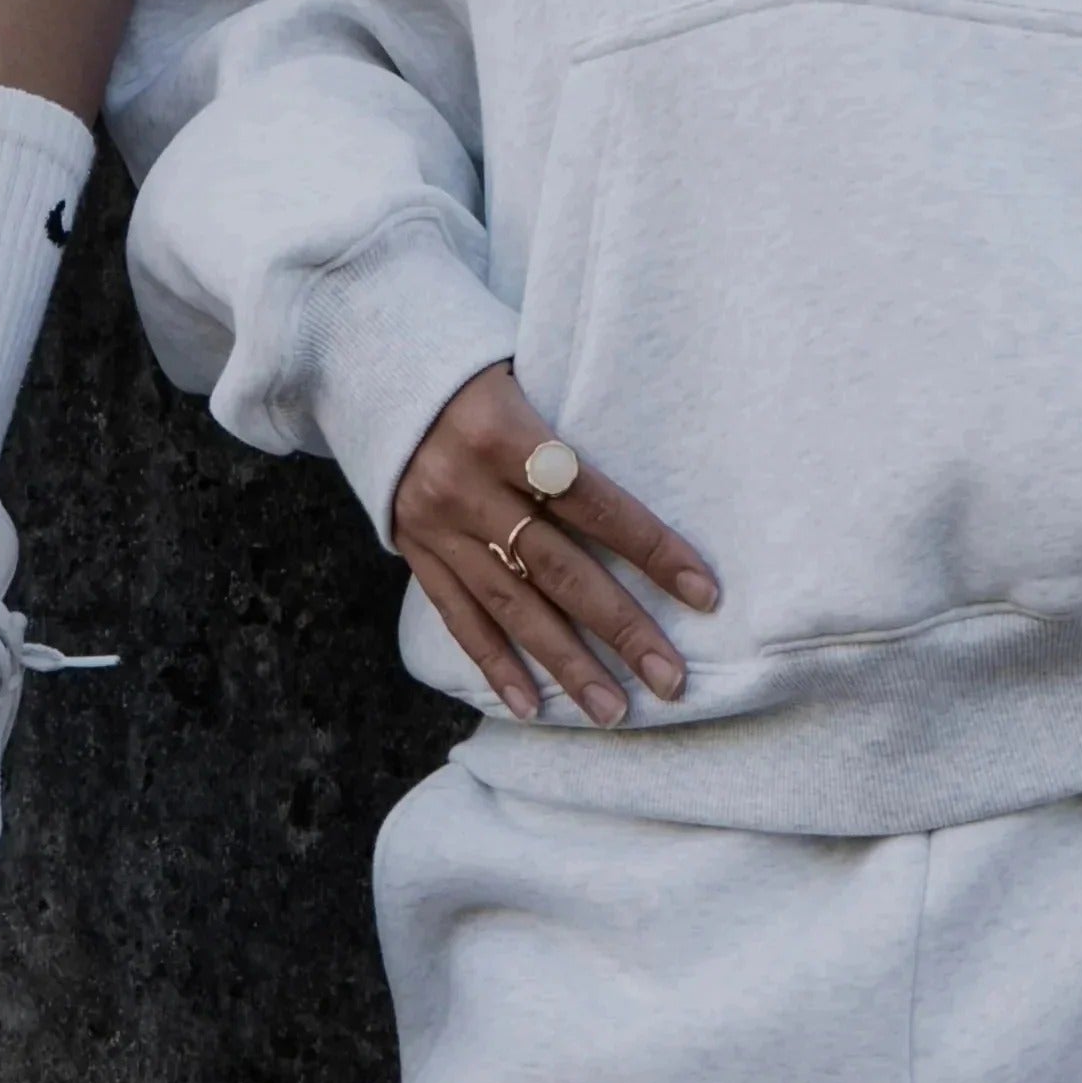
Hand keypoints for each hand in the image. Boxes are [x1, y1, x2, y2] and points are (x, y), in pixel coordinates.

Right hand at [391, 363, 717, 725]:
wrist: (377, 371)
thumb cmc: (476, 375)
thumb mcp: (525, 378)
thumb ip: (569, 440)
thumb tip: (648, 494)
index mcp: (505, 432)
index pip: (594, 502)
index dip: (651, 549)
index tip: (704, 593)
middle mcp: (469, 485)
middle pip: (559, 568)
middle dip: (621, 628)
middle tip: (670, 679)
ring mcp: (437, 524)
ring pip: (512, 606)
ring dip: (567, 664)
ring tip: (613, 711)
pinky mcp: (415, 549)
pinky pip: (458, 616)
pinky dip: (495, 663)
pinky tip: (531, 706)